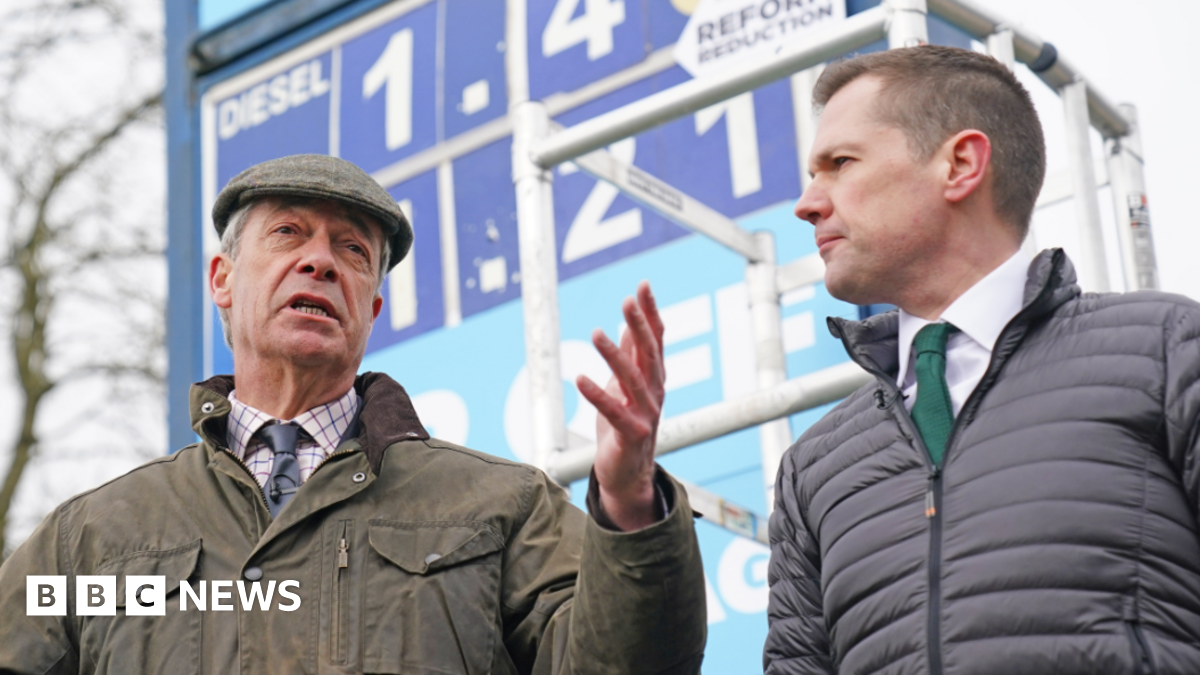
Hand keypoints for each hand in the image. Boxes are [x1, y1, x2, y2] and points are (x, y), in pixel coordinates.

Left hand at [576, 281, 665, 530]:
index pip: (655, 339)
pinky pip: (613, 412)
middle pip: (648, 354)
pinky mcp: (630, 434)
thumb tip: (631, 323)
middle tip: (628, 301)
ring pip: (631, 380)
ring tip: (596, 333)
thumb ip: (631, 357)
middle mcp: (655, 392)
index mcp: (654, 378)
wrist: (628, 473)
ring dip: (614, 356)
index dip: (651, 313)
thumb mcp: (626, 386)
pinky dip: (597, 395)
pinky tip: (580, 378)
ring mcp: (645, 414)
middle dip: (639, 326)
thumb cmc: (625, 426)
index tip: (644, 285)